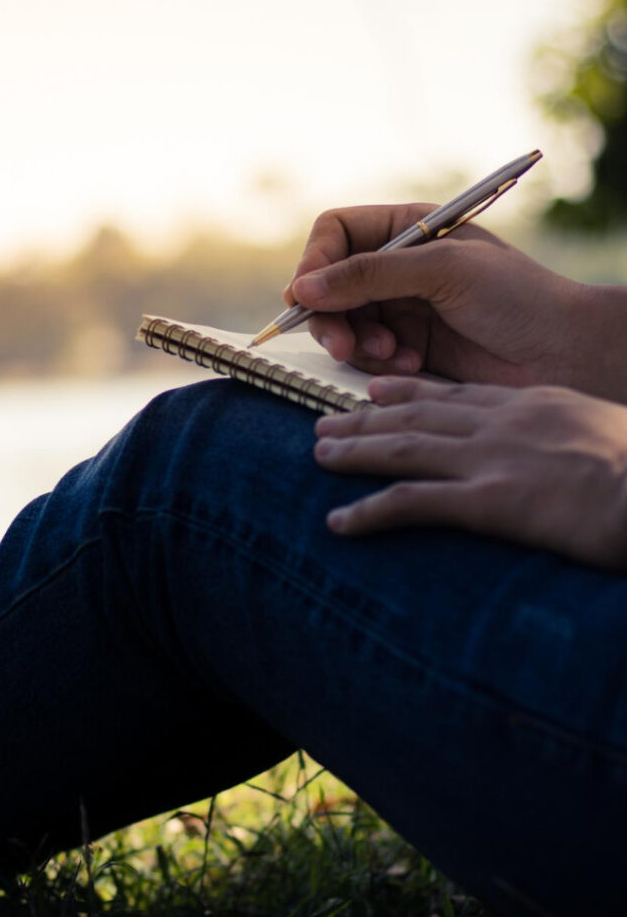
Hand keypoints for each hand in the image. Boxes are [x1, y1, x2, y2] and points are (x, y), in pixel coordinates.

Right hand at [286, 204, 626, 402]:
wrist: (560, 354)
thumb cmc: (517, 298)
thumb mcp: (441, 271)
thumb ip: (368, 275)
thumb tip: (302, 288)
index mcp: (409, 228)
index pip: (336, 233)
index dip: (315, 263)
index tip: (306, 297)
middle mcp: (397, 265)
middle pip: (328, 284)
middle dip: (332, 316)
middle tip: (344, 345)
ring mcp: (398, 307)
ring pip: (341, 323)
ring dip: (359, 344)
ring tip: (393, 355)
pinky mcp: (403, 346)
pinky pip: (363, 354)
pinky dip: (378, 363)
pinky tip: (411, 364)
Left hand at [313, 376, 626, 569]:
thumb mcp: (605, 435)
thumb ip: (569, 436)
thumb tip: (559, 453)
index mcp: (532, 404)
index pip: (456, 393)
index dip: (409, 393)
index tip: (376, 393)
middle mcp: (502, 424)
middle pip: (416, 415)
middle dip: (365, 420)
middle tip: (324, 424)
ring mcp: (492, 459)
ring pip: (403, 447)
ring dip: (354, 452)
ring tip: (318, 456)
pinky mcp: (490, 501)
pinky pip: (412, 503)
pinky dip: (369, 512)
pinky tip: (338, 523)